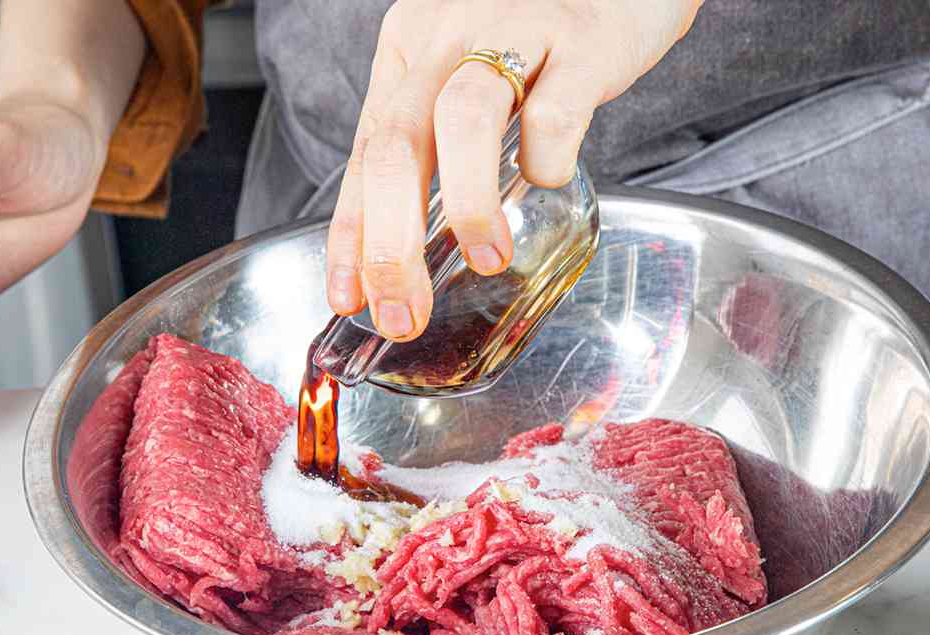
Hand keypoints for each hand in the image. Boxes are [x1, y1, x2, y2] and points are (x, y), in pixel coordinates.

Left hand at [326, 0, 701, 340]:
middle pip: (397, 147)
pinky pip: (553, 112)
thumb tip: (409, 243)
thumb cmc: (542, 28)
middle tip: (404, 311)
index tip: (350, 297)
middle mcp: (447, 33)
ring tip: (485, 258)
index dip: (351, 234)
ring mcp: (512, 31)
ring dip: (466, 205)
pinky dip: (547, 161)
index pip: (363, 153)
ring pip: (462, 122)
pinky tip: (549, 181)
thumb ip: (439, 142)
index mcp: (410, 48)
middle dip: (391, 246)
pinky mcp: (579, 40)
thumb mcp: (468, 73)